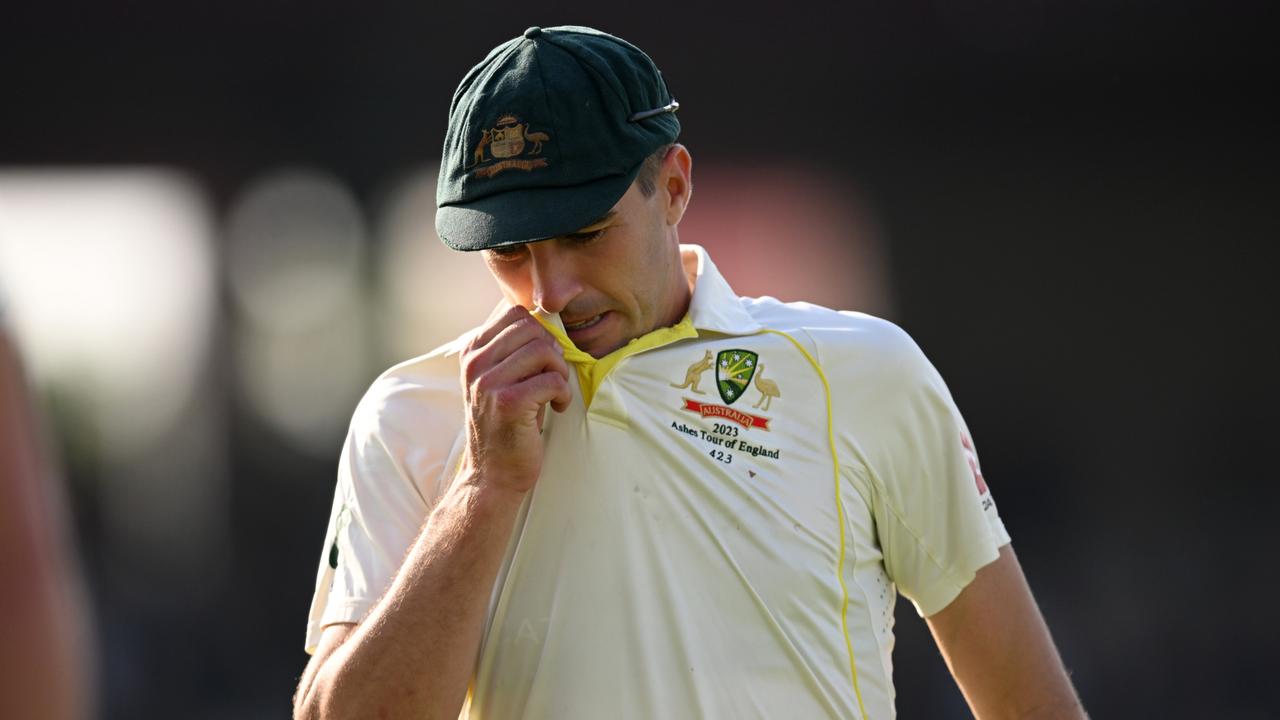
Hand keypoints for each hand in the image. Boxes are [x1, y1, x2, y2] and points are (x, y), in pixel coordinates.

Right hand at [459, 304, 571, 493]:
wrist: (492, 475)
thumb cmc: (505, 424)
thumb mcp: (497, 379)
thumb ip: (511, 348)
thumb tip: (545, 315)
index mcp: (472, 352)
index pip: (514, 312)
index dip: (540, 332)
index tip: (543, 359)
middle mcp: (475, 364)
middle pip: (533, 328)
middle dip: (552, 351)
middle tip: (552, 376)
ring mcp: (488, 383)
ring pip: (544, 350)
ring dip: (559, 372)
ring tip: (553, 393)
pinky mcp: (509, 403)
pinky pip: (553, 380)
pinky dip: (563, 395)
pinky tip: (556, 408)